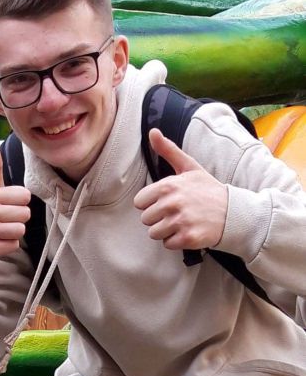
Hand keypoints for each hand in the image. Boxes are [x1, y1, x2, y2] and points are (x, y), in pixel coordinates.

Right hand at [0, 141, 31, 278]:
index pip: (24, 196)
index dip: (20, 204)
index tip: (6, 207)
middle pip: (25, 213)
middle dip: (18, 220)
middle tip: (3, 222)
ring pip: (20, 230)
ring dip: (13, 234)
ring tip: (0, 233)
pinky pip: (13, 245)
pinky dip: (8, 246)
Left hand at [133, 129, 227, 250]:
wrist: (235, 212)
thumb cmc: (208, 190)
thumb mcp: (189, 167)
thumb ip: (168, 150)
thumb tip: (152, 131)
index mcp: (168, 186)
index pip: (139, 202)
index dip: (152, 203)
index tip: (168, 201)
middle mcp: (172, 203)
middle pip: (145, 219)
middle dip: (159, 218)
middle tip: (178, 212)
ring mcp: (180, 221)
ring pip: (154, 233)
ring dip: (166, 231)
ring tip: (184, 222)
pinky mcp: (188, 237)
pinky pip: (167, 244)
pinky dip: (176, 241)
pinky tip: (189, 231)